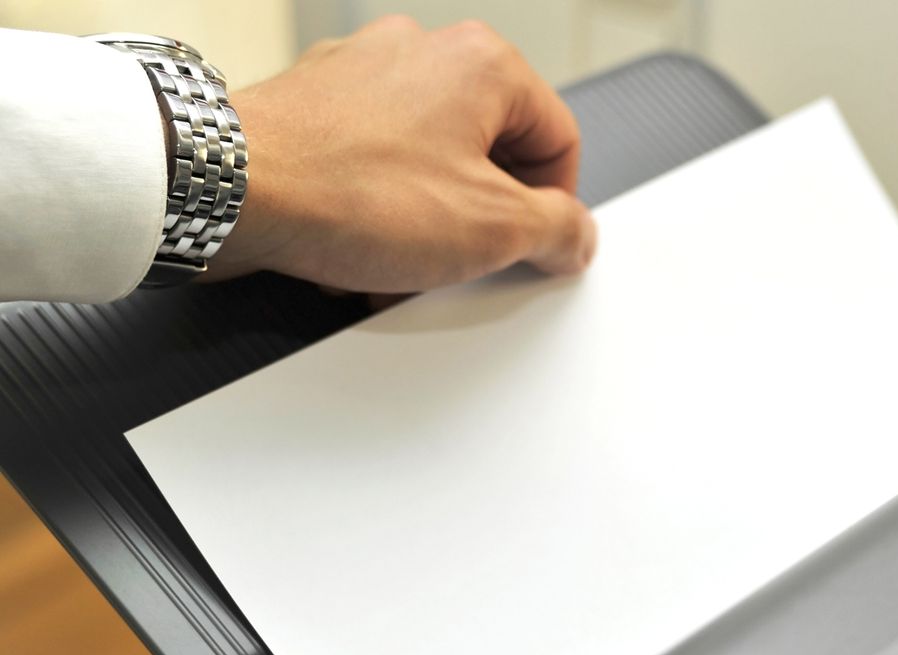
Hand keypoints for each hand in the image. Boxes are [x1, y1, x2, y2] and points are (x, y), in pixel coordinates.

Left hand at [208, 16, 596, 292]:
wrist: (225, 189)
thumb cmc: (350, 192)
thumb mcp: (490, 229)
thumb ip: (556, 230)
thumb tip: (574, 236)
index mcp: (483, 64)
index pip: (558, 141)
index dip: (555, 207)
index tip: (536, 248)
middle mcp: (424, 52)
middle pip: (491, 152)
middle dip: (480, 219)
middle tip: (464, 261)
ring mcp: (364, 73)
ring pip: (431, 163)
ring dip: (428, 222)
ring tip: (400, 262)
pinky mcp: (317, 104)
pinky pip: (375, 165)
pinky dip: (378, 209)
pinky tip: (357, 249)